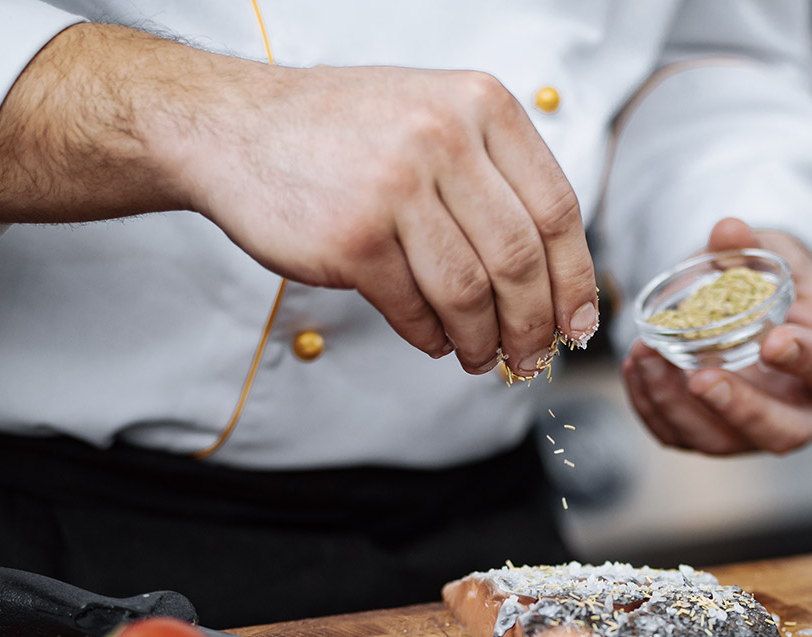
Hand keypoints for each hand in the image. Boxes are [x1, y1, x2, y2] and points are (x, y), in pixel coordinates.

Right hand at [177, 65, 598, 377]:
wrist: (234, 127)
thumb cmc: (344, 136)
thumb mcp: (435, 118)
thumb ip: (495, 178)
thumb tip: (555, 281)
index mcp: (482, 106)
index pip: (558, 209)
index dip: (575, 279)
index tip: (577, 322)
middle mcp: (446, 138)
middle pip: (520, 260)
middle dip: (532, 325)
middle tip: (529, 356)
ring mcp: (397, 186)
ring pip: (472, 292)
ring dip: (481, 339)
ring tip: (477, 355)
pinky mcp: (354, 237)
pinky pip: (415, 308)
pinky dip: (431, 336)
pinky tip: (432, 339)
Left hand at [621, 218, 811, 454]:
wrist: (762, 317)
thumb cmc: (787, 291)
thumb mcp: (780, 260)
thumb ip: (756, 249)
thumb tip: (727, 230)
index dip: (808, 360)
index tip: (773, 340)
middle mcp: (808, 413)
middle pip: (782, 432)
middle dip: (738, 408)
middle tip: (700, 378)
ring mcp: (759, 432)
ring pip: (722, 443)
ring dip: (677, 405)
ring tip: (646, 356)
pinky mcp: (718, 437)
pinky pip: (682, 437)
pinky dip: (652, 406)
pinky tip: (636, 369)